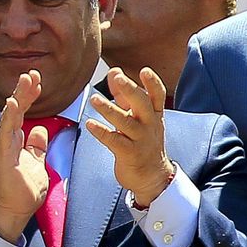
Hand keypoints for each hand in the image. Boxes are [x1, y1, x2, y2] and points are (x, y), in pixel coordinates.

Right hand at [0, 70, 51, 241]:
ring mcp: (1, 146)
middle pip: (13, 109)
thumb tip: (40, 130)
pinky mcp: (1, 155)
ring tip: (26, 80)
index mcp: (13, 140)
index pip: (21, 113)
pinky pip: (6, 132)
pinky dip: (10, 116)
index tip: (38, 82)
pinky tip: (14, 103)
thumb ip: (36, 145)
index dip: (29, 97)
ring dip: (18, 97)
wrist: (13, 210)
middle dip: (23, 91)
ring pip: (9, 116)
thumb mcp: (37, 162)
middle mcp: (5, 140)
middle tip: (32, 73)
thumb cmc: (23, 190)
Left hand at [87, 66, 174, 206]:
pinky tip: (89, 125)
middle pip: (142, 105)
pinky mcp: (129, 154)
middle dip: (130, 90)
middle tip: (118, 77)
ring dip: (109, 110)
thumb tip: (114, 71)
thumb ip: (123, 95)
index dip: (152, 83)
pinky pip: (114, 141)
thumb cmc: (142, 142)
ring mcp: (140, 140)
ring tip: (94, 99)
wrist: (152, 176)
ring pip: (125, 122)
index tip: (144, 70)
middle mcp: (149, 126)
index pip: (156, 96)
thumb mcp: (137, 117)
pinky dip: (101, 132)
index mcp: (154, 115)